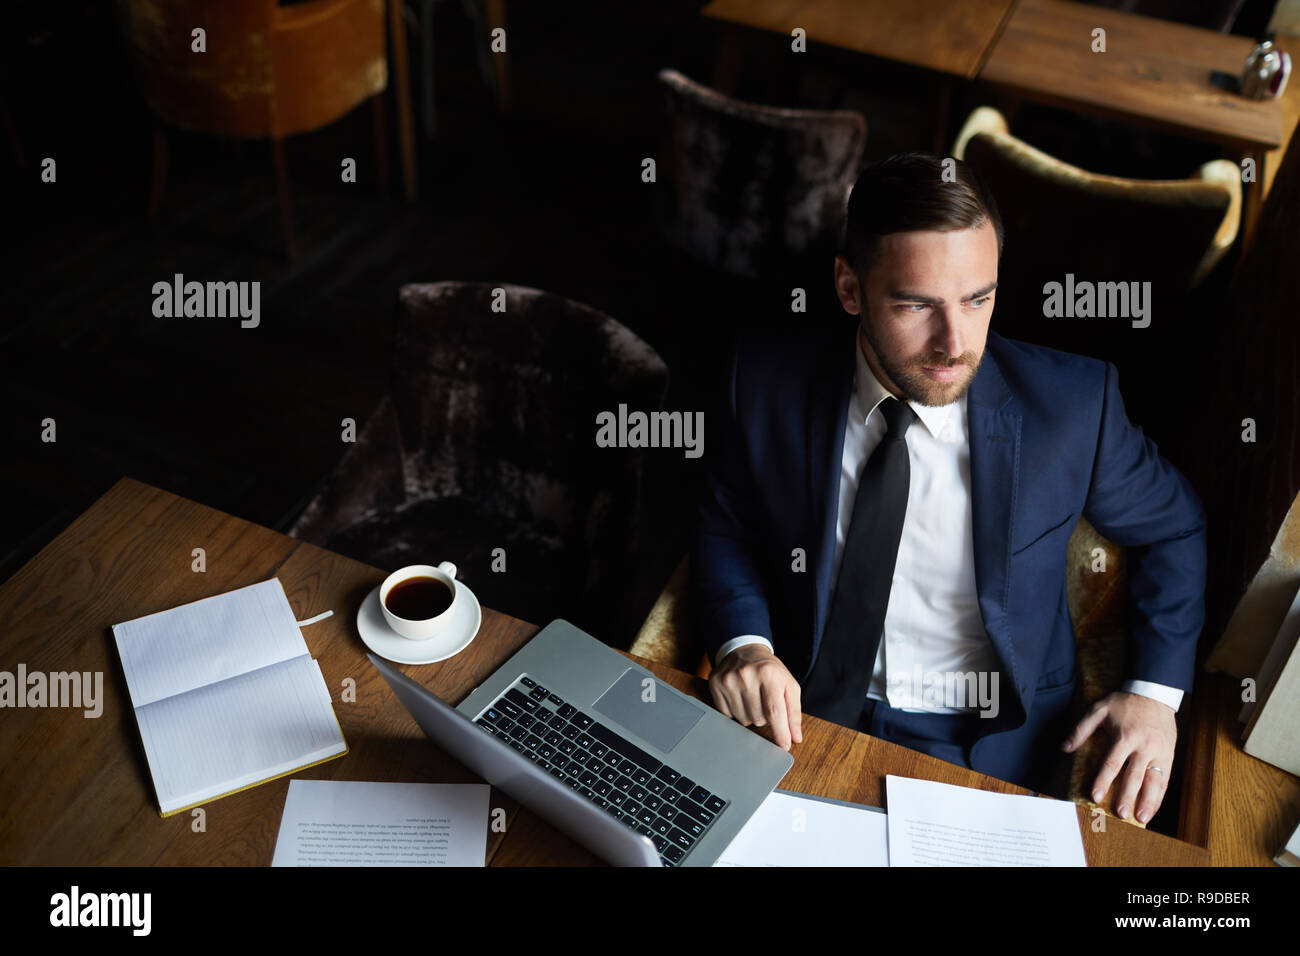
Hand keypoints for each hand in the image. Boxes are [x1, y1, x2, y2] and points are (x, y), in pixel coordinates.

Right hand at [708, 644, 802, 750]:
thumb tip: (795, 736)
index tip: (784, 746)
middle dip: (765, 718)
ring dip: (750, 716)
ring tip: (752, 699)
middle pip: (758, 718)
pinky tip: (739, 699)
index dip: (780, 732)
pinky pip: (727, 715)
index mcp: (769, 674)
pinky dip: (736, 713)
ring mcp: (729, 680)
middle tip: (764, 703)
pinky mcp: (715, 684)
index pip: (774, 712)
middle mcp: (747, 676)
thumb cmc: (770, 671)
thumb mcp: (788, 685)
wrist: (745, 651)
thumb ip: (794, 711)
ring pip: (743, 719)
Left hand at [1061, 690, 1175, 823]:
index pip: (1112, 763)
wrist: (1154, 694)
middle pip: (1135, 776)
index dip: (1103, 781)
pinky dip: (1160, 796)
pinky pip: (1165, 779)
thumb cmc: (1124, 703)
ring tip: (1142, 818)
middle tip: (1120, 814)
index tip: (1095, 796)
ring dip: (1149, 801)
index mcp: (1125, 736)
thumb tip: (1065, 748)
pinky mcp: (1169, 756)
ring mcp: (1159, 753)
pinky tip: (1153, 808)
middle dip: (1127, 796)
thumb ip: (1081, 729)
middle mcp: (1144, 747)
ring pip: (1155, 781)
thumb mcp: (1099, 709)